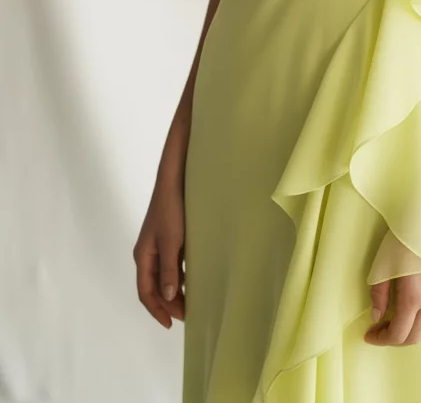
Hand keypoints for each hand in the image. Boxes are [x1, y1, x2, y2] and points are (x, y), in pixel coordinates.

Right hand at [133, 174, 185, 329]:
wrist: (174, 180)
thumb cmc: (171, 211)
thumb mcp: (171, 243)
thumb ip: (170, 270)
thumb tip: (168, 296)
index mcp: (143, 257)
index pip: (145, 292)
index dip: (157, 310)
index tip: (171, 324)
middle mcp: (147, 254)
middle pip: (154, 287)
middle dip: (167, 304)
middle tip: (187, 316)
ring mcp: (157, 246)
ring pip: (163, 277)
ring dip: (174, 292)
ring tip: (191, 303)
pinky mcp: (168, 238)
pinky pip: (171, 265)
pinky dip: (179, 277)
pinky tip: (192, 281)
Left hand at [364, 216, 420, 346]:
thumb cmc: (403, 238)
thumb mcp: (382, 266)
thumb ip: (379, 295)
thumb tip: (377, 317)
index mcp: (413, 299)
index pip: (398, 334)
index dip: (382, 339)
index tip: (370, 335)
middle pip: (415, 337)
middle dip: (396, 339)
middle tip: (382, 329)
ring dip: (414, 329)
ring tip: (400, 318)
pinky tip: (418, 305)